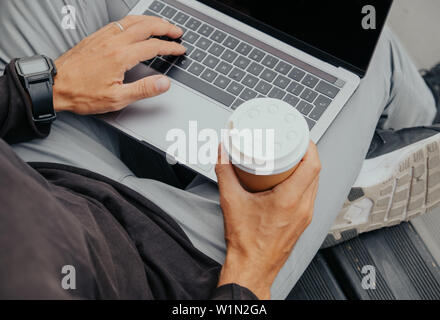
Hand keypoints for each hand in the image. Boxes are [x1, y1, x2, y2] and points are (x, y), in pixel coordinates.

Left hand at [53, 15, 185, 114]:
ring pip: (132, 20)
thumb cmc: (82, 93)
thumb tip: (164, 83)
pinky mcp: (95, 37)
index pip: (153, 46)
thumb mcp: (116, 99)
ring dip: (150, 20)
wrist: (55, 85)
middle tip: (177, 31)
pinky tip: (136, 25)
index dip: (170, 47)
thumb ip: (143, 89)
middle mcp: (113, 42)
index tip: (180, 49)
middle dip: (165, 27)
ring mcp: (103, 37)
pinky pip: (119, 22)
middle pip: (146, 26)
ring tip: (162, 24)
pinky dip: (134, 20)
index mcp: (121, 57)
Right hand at [215, 142, 320, 299]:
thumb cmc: (246, 242)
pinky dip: (303, 183)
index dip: (309, 147)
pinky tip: (290, 181)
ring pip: (314, 184)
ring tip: (291, 159)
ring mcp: (305, 216)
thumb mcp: (231, 201)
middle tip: (293, 144)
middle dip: (306, 154)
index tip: (301, 137)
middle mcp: (302, 208)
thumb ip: (225, 172)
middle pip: (315, 172)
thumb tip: (223, 153)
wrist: (252, 267)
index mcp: (289, 201)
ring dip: (306, 169)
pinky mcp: (302, 222)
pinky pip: (309, 195)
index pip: (312, 166)